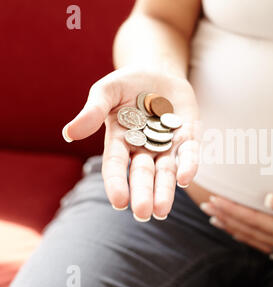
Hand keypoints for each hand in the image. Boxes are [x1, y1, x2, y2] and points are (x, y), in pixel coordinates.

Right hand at [62, 66, 199, 220]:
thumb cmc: (128, 83)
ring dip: (165, 190)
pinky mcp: (188, 137)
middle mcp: (144, 148)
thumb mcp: (107, 90)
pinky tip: (185, 179)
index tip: (119, 201)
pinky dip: (188, 165)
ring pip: (166, 171)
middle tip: (143, 214)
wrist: (158, 71)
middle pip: (143, 173)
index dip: (117, 182)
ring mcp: (167, 144)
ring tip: (162, 211)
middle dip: (143, 193)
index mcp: (120, 140)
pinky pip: (189, 154)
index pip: (116, 165)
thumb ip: (93, 110)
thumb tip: (69, 133)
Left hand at [200, 194, 272, 259]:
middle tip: (207, 206)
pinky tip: (238, 231)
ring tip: (214, 218)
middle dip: (226, 217)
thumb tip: (270, 199)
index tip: (215, 200)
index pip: (254, 221)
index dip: (233, 210)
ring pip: (252, 238)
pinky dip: (245, 236)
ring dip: (232, 227)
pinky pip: (262, 243)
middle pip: (248, 230)